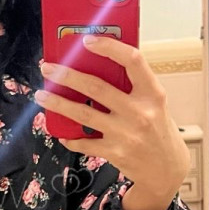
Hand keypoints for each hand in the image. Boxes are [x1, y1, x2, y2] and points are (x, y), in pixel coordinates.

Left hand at [35, 35, 189, 201]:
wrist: (167, 169)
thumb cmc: (157, 129)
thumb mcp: (154, 104)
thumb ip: (132, 87)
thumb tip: (96, 64)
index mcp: (152, 93)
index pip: (132, 60)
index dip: (109, 47)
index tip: (87, 40)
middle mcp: (140, 112)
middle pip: (96, 87)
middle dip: (66, 75)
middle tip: (48, 69)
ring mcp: (126, 133)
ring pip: (83, 113)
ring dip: (57, 103)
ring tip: (41, 95)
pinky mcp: (115, 152)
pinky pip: (84, 142)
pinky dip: (70, 136)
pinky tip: (61, 132)